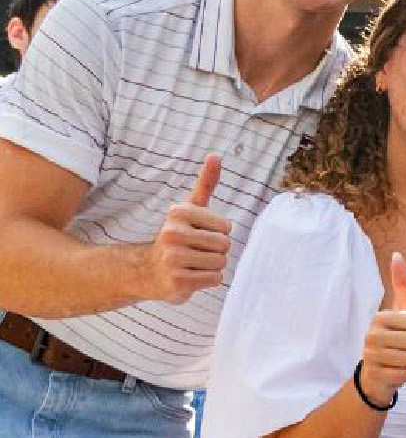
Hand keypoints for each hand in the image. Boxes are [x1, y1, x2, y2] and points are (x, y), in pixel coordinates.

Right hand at [144, 154, 232, 303]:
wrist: (146, 270)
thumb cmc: (177, 237)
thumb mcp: (189, 209)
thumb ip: (205, 184)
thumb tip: (216, 156)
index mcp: (177, 213)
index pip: (226, 227)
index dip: (219, 233)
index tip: (199, 233)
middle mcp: (172, 234)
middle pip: (225, 245)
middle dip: (217, 250)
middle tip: (196, 251)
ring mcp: (173, 259)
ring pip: (221, 263)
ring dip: (212, 266)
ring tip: (193, 263)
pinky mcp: (178, 282)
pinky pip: (214, 279)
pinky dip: (207, 280)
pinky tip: (190, 275)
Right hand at [360, 252, 405, 402]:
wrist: (376, 372)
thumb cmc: (394, 337)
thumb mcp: (401, 310)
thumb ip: (401, 284)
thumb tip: (397, 254)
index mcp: (379, 318)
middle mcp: (371, 335)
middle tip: (403, 347)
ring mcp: (370, 356)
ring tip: (398, 358)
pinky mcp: (375, 375)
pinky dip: (405, 374)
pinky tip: (394, 371)